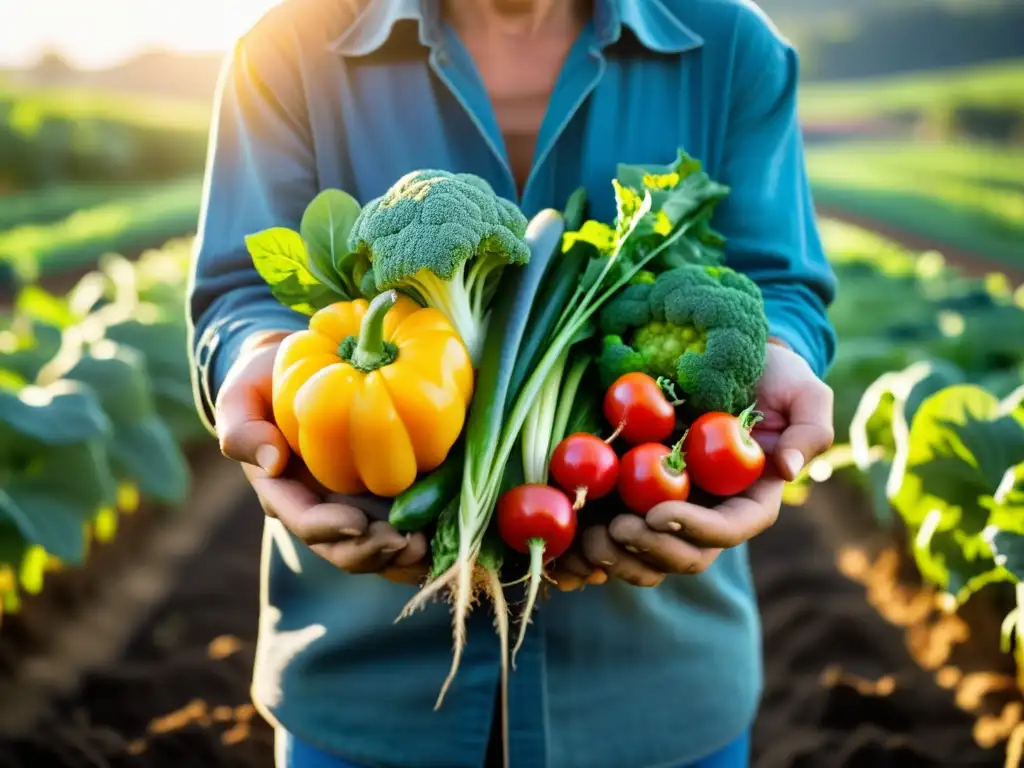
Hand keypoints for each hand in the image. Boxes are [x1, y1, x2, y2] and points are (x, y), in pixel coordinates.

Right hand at [215, 331, 428, 583]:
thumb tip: (269, 459)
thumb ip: (241, 427)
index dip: (328, 529)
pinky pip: (408, 528)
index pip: (304, 521)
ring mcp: (358, 504)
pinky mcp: (390, 494)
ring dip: (404, 557)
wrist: (308, 367)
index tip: (354, 523)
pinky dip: (430, 539)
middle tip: (404, 542)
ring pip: (379, 549)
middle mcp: (323, 507)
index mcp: (285, 492)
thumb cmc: (268, 381)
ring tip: (429, 548)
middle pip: (345, 549)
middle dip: (373, 553)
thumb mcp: (243, 394)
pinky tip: (451, 536)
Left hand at [551, 340, 833, 588]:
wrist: (728, 359)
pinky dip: (587, 552)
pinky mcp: (634, 500)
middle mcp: (708, 514)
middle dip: (648, 551)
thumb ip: (809, 429)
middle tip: (616, 528)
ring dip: (615, 558)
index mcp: (749, 501)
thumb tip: (786, 468)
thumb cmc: (774, 376)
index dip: (695, 530)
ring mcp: (670, 510)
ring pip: (645, 557)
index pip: (727, 531)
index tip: (658, 512)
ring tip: (588, 537)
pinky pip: (612, 537)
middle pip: (683, 556)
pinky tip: (563, 551)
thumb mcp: (804, 393)